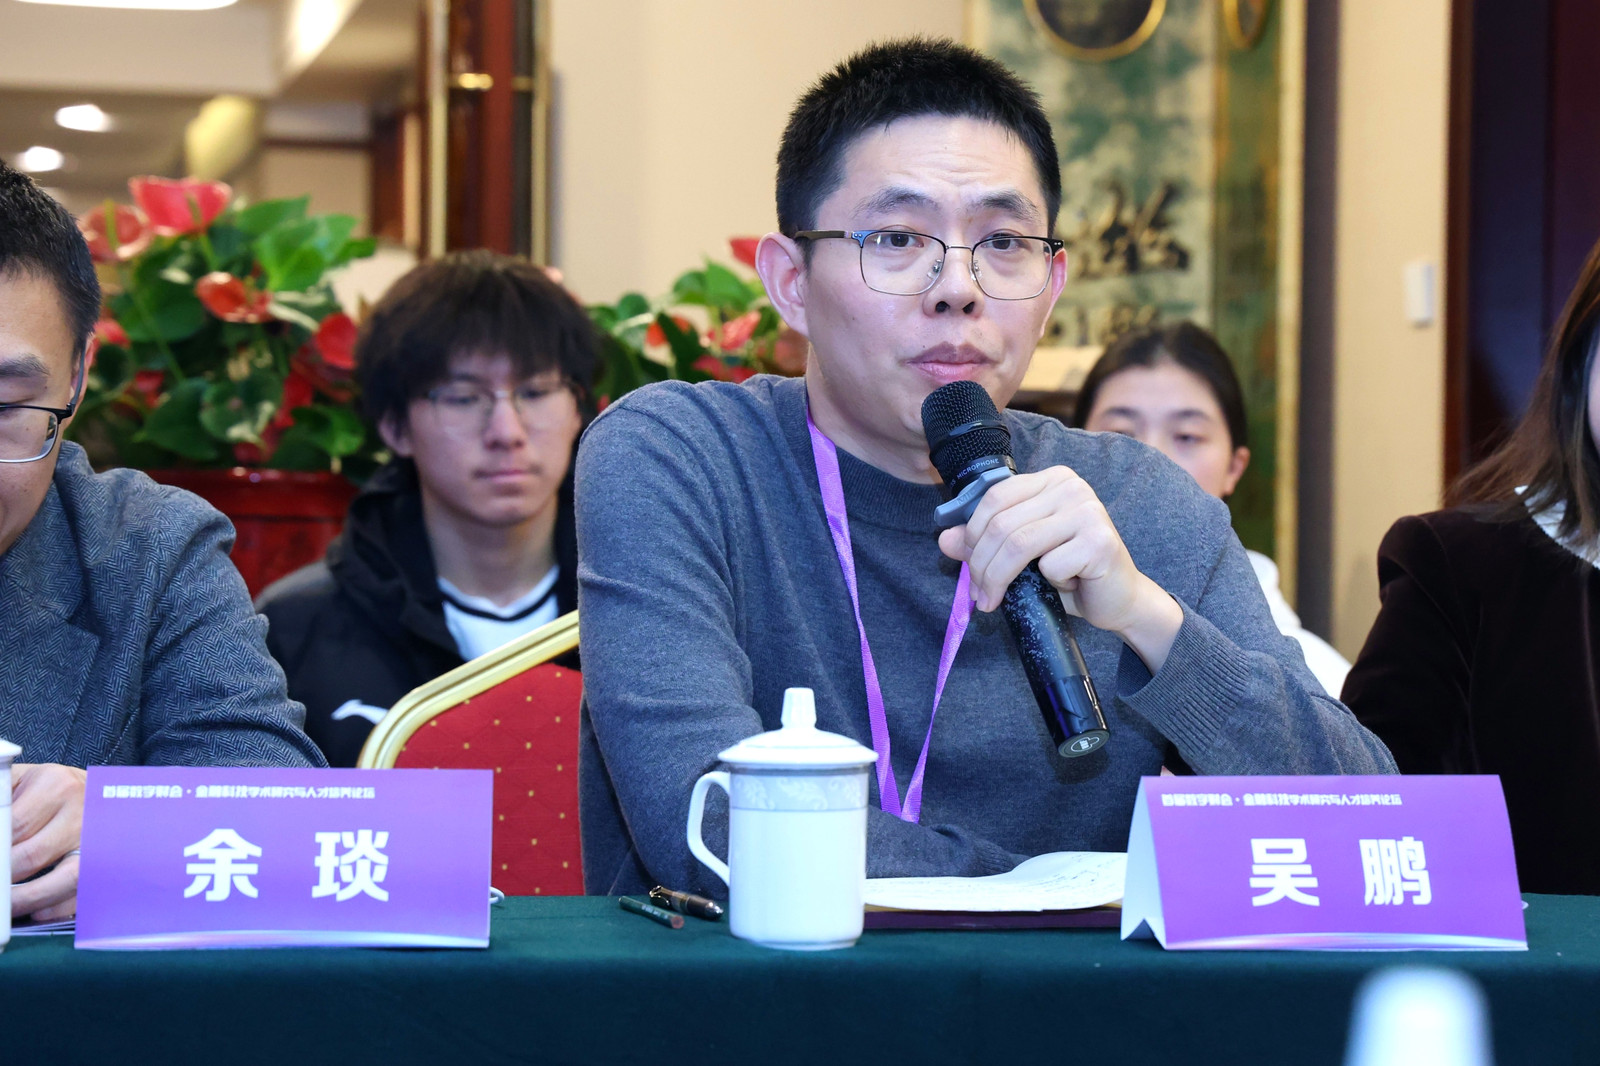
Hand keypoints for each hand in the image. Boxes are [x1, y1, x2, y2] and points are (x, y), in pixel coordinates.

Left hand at [10, 763, 85, 920]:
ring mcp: (97, 840)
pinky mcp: (105, 862)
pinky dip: (57, 908)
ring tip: (5, 905)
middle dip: (3, 876)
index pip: (14, 827)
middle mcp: (81, 812)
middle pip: (33, 856)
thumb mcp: (20, 780)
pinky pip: (82, 893)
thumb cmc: (52, 789)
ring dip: (26, 899)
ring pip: (62, 879)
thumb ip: (0, 802)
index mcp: (56, 785)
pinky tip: (35, 910)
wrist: (96, 791)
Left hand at [936, 466, 1183, 670]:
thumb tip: (944, 539)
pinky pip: (1050, 566)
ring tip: (994, 601)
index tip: (968, 568)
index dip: (972, 534)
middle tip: (979, 595)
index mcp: (1051, 479)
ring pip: (1019, 545)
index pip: (994, 496)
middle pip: (1002, 523)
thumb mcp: (1021, 555)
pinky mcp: (1100, 540)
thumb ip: (984, 542)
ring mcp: (1089, 510)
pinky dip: (1049, 585)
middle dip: (981, 565)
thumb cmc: (1069, 573)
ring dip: (999, 580)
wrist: (1117, 599)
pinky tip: (1068, 584)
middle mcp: (1072, 486)